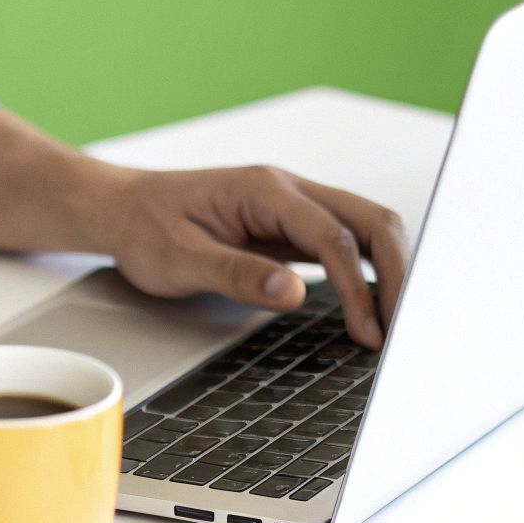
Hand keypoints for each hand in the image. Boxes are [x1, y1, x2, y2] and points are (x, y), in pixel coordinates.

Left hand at [92, 166, 408, 348]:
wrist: (121, 209)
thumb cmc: (144, 229)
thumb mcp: (180, 259)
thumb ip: (236, 274)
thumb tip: (292, 293)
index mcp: (264, 190)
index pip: (331, 237)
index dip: (356, 287)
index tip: (367, 332)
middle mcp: (287, 191)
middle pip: (369, 221)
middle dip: (395, 273)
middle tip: (402, 330)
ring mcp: (292, 206)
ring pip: (364, 228)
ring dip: (387, 271)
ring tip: (394, 323)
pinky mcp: (289, 227)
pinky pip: (342, 243)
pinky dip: (364, 272)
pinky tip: (369, 306)